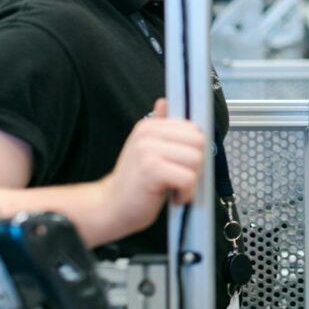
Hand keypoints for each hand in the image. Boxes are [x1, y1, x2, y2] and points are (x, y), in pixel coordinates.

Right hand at [97, 99, 206, 238]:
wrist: (110, 207)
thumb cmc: (135, 183)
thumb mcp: (147, 151)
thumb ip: (161, 129)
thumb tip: (165, 101)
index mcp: (149, 126)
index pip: (193, 129)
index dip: (195, 151)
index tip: (182, 166)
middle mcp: (148, 134)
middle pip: (198, 142)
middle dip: (196, 165)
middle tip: (180, 178)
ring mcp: (147, 150)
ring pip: (196, 160)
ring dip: (192, 181)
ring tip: (175, 188)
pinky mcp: (151, 169)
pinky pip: (188, 178)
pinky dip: (186, 193)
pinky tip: (174, 197)